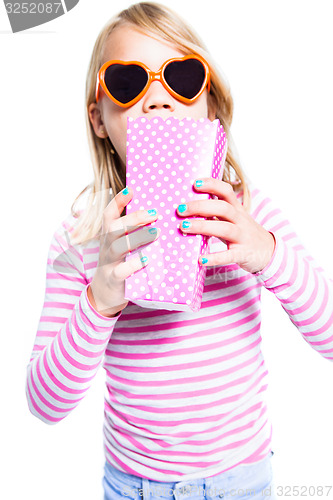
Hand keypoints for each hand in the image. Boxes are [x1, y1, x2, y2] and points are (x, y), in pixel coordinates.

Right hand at [88, 187, 159, 316]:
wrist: (104, 294)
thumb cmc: (120, 265)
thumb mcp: (122, 247)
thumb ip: (133, 233)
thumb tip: (158, 216)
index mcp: (109, 237)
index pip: (108, 215)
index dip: (117, 202)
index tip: (130, 190)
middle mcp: (107, 247)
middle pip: (114, 227)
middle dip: (134, 218)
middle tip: (155, 213)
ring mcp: (109, 263)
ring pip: (118, 246)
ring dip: (137, 237)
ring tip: (155, 232)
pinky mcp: (114, 279)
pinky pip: (122, 270)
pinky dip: (135, 264)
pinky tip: (148, 259)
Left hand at [177, 178, 274, 273]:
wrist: (269, 253)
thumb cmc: (243, 234)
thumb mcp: (233, 219)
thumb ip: (215, 213)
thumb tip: (186, 208)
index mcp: (237, 209)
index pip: (226, 191)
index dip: (212, 185)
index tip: (194, 183)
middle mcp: (241, 220)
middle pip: (223, 208)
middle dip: (200, 206)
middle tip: (180, 209)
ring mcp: (243, 237)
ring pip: (225, 228)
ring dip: (203, 226)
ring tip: (184, 227)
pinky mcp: (243, 254)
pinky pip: (228, 255)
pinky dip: (214, 258)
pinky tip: (200, 260)